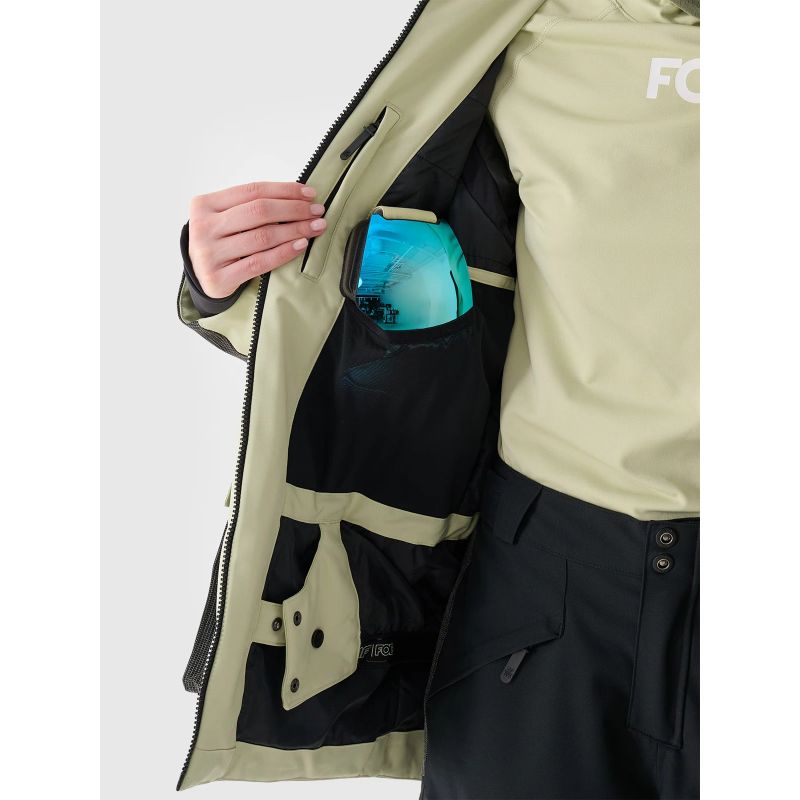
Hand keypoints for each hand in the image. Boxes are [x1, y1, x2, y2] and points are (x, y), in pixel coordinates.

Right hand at [187, 181, 325, 297]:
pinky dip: (284, 252)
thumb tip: (299, 196)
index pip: (253, 191)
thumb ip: (251, 205)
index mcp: (204, 204)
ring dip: (295, 229)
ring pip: (262, 237)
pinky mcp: (219, 277)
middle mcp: (203, 227)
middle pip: (259, 211)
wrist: (202, 277)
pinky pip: (260, 262)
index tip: (310, 194)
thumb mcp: (226, 218)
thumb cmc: (221, 243)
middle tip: (317, 211)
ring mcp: (209, 253)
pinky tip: (301, 245)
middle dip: (294, 209)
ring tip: (315, 227)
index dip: (285, 190)